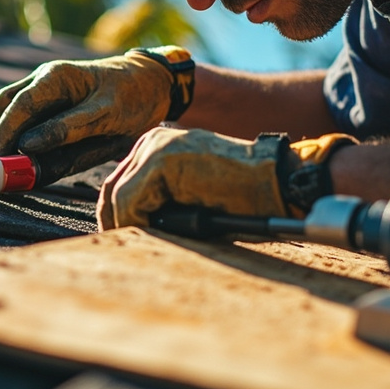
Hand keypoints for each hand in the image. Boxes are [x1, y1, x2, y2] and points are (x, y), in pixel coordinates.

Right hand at [0, 47, 194, 181]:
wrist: (152, 86)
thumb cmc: (133, 99)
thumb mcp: (106, 117)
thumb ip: (67, 130)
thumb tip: (27, 146)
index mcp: (56, 77)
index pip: (17, 105)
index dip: (4, 135)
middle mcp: (44, 79)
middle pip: (8, 107)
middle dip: (2, 139)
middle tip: (4, 172)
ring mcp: (45, 89)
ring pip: (14, 113)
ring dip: (11, 139)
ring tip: (17, 169)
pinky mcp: (51, 103)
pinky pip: (29, 120)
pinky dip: (26, 140)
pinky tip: (32, 160)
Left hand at [96, 128, 356, 228]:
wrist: (277, 183)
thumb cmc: (241, 198)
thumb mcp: (189, 196)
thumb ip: (158, 202)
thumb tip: (128, 227)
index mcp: (157, 146)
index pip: (119, 183)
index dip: (115, 214)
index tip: (117, 238)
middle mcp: (152, 140)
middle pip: (112, 187)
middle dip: (113, 221)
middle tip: (117, 247)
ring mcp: (156, 147)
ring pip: (117, 195)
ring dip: (124, 225)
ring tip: (135, 246)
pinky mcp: (162, 160)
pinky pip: (130, 199)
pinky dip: (134, 222)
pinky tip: (148, 236)